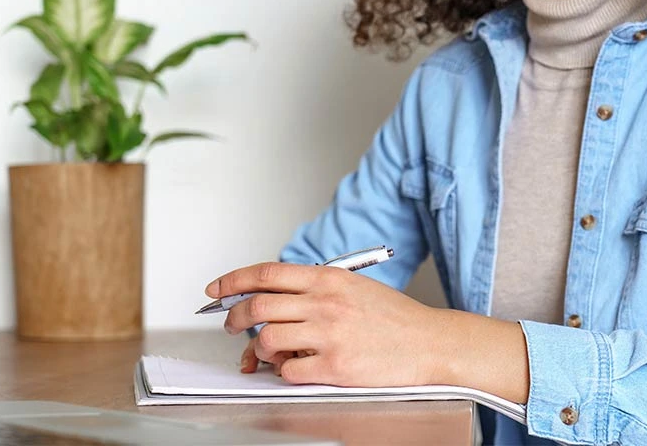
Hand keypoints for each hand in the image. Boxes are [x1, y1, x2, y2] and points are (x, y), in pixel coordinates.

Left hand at [208, 262, 446, 386]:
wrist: (430, 343)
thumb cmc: (395, 319)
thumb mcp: (353, 287)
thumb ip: (315, 290)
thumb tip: (273, 301)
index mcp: (328, 279)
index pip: (267, 274)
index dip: (233, 280)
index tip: (216, 290)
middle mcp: (325, 302)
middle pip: (257, 306)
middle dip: (234, 318)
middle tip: (231, 326)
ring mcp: (329, 334)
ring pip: (267, 339)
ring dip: (259, 349)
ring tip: (268, 353)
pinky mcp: (335, 365)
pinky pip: (288, 370)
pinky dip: (283, 372)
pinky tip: (296, 368)